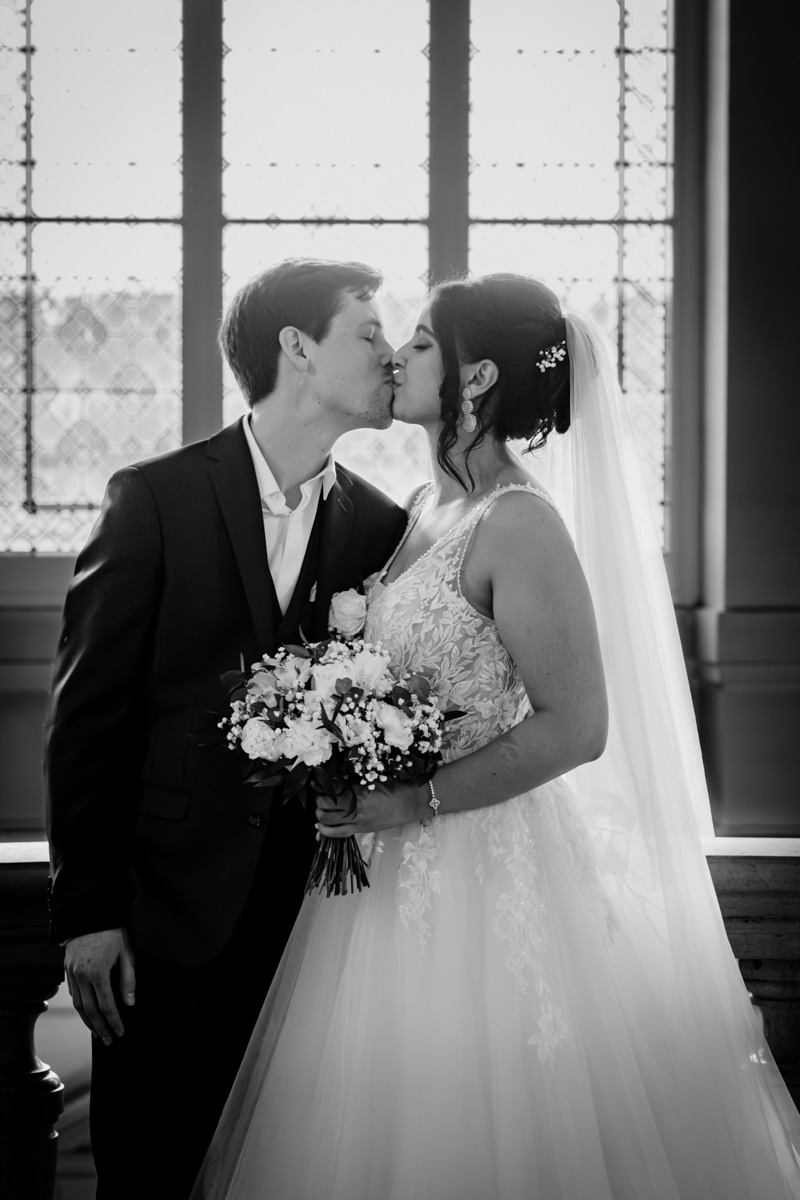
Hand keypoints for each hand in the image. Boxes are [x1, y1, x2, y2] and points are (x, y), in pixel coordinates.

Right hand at [64, 927, 135, 1044]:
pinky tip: (86, 1013)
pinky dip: (80, 1006)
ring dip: (87, 1021)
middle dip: (100, 1028)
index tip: (120, 1032)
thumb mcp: (126, 953)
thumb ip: (128, 979)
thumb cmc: (111, 931)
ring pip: (78, 1005)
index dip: (114, 1021)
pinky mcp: (67, 969)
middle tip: (108, 1041)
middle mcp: (81, 976)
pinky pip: (73, 994)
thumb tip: (129, 1002)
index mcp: (98, 973)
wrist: (88, 913)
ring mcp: (71, 973)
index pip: (107, 1006)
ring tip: (96, 1032)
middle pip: (90, 1011)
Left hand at [316, 780, 427, 838]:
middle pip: (324, 804)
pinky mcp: (360, 830)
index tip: (318, 781)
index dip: (321, 784)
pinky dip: (324, 831)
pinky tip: (320, 826)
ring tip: (322, 808)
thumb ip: (352, 782)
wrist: (409, 803)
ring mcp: (356, 821)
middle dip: (319, 798)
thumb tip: (334, 782)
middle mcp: (355, 808)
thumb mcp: (371, 779)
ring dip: (319, 813)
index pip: (331, 788)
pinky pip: (336, 834)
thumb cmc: (394, 788)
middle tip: (321, 794)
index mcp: (358, 792)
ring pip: (325, 820)